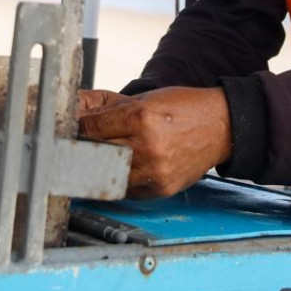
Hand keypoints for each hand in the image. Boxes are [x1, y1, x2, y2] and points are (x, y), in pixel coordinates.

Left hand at [78, 86, 231, 199]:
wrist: (221, 127)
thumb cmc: (183, 108)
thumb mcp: (147, 99)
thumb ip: (114, 111)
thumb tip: (80, 120)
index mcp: (141, 116)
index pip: (92, 128)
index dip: (77, 129)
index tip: (70, 130)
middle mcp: (147, 145)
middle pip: (97, 153)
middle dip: (82, 149)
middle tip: (72, 149)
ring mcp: (155, 170)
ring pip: (108, 176)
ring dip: (99, 169)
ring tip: (96, 162)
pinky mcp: (161, 188)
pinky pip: (128, 190)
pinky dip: (119, 181)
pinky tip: (119, 171)